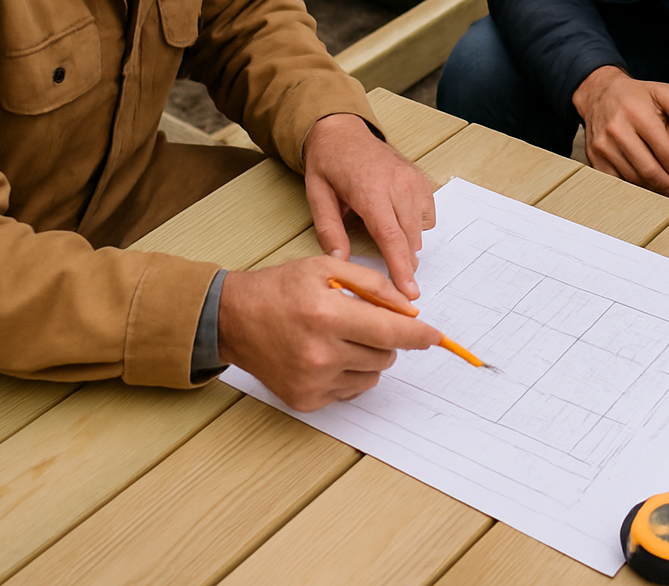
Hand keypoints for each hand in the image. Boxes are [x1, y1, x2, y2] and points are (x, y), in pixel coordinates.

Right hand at [217, 256, 442, 410]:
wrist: (233, 319)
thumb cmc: (280, 289)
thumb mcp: (326, 269)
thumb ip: (373, 285)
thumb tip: (409, 307)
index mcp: (328, 315)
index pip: (391, 332)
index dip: (419, 335)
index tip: (435, 337)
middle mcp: (321, 353)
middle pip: (386, 356)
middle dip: (386, 339)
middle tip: (361, 322)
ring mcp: (312, 381)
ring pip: (372, 376)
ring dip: (368, 357)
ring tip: (339, 338)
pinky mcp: (306, 400)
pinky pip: (350, 390)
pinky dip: (347, 374)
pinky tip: (324, 355)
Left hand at [302, 113, 434, 299]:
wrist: (343, 131)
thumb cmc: (328, 164)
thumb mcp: (317, 196)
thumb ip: (329, 230)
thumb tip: (340, 262)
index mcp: (370, 191)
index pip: (392, 239)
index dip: (401, 269)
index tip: (409, 293)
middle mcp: (397, 185)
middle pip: (410, 239)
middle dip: (403, 262)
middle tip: (389, 276)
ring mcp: (412, 180)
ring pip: (420, 230)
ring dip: (407, 243)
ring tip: (384, 236)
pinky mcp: (421, 179)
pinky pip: (427, 214)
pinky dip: (416, 225)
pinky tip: (396, 219)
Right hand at [571, 67, 668, 197]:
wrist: (600, 94)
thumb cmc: (636, 96)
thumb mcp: (660, 91)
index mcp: (637, 114)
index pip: (662, 149)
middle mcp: (617, 130)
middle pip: (647, 168)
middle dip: (666, 184)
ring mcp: (603, 145)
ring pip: (631, 177)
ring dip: (650, 188)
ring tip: (664, 190)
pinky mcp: (594, 156)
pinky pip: (615, 179)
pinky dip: (631, 185)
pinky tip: (644, 186)